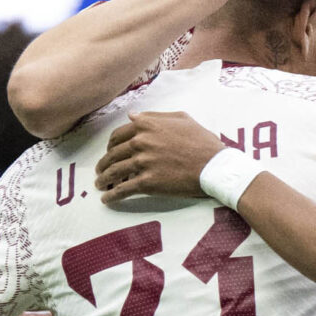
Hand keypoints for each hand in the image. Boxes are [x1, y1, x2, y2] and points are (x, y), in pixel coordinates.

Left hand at [95, 112, 227, 201]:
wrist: (214, 166)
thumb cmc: (202, 141)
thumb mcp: (182, 118)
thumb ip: (156, 116)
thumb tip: (134, 116)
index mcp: (146, 125)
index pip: (118, 135)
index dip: (110, 145)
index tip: (110, 152)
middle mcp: (141, 141)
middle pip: (112, 154)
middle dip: (104, 163)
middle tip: (101, 170)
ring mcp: (142, 162)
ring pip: (114, 171)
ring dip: (104, 179)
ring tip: (100, 184)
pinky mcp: (147, 182)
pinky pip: (123, 189)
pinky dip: (112, 195)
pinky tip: (107, 199)